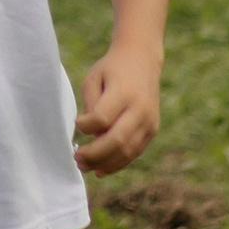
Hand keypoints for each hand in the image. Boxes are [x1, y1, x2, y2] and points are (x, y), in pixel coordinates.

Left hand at [74, 47, 161, 178]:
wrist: (142, 59)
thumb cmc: (111, 69)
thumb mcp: (94, 78)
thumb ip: (90, 105)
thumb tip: (89, 134)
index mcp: (124, 92)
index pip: (102, 118)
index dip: (85, 126)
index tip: (76, 123)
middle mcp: (140, 108)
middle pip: (116, 140)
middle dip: (93, 154)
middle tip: (76, 158)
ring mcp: (149, 121)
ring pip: (127, 151)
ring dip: (104, 164)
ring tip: (84, 166)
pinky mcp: (152, 129)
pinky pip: (134, 152)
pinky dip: (117, 164)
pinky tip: (100, 169)